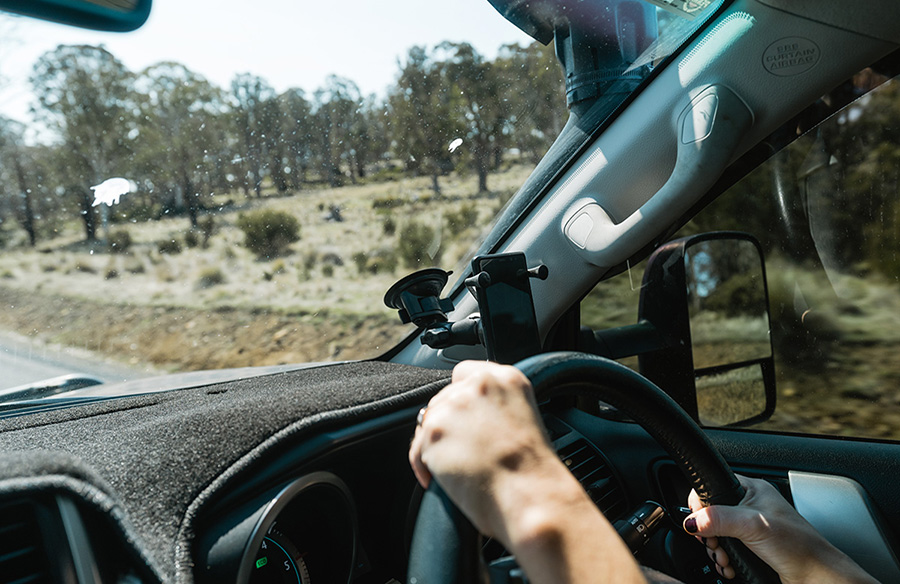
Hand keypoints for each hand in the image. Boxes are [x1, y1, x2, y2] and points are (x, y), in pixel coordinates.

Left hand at [408, 360, 645, 583]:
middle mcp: (479, 386)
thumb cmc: (534, 473)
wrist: (530, 496)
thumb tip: (472, 419)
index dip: (460, 396)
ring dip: (435, 445)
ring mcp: (454, 406)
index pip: (466, 372)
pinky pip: (417, 449)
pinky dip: (423, 466)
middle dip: (448, 425)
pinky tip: (439, 480)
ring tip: (451, 469)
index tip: (462, 415)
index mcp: (507, 380)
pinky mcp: (434, 431)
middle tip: (461, 451)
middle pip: (443, 398)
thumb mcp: (525, 422)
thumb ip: (498, 408)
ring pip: (428, 423)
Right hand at [683, 475, 877, 583]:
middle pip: (710, 515)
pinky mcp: (751, 546)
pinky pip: (726, 549)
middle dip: (709, 535)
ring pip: (716, 535)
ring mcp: (750, 528)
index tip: (700, 523)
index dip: (701, 506)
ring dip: (716, 551)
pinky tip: (731, 566)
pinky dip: (724, 560)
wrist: (818, 577)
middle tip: (716, 545)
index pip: (711, 487)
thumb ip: (720, 518)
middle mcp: (749, 506)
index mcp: (751, 490)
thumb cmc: (800, 546)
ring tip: (726, 559)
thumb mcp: (754, 526)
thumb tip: (692, 520)